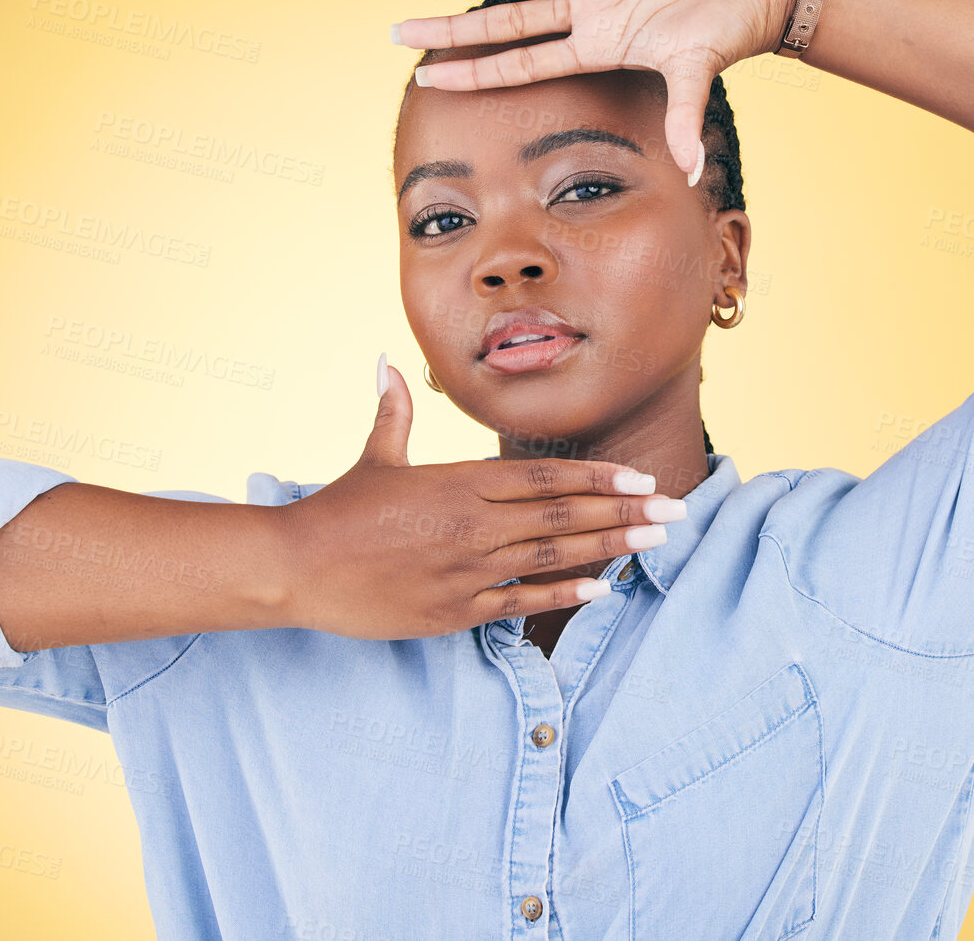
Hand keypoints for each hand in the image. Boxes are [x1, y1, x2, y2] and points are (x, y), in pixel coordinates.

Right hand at [269, 358, 685, 640]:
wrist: (295, 566)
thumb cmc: (337, 510)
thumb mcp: (375, 456)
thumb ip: (393, 411)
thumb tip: (387, 361)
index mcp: (459, 481)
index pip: (546, 476)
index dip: (599, 477)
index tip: (642, 479)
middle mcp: (472, 523)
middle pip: (563, 513)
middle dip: (626, 511)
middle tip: (677, 513)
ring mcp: (466, 570)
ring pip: (553, 554)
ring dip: (610, 546)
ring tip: (655, 542)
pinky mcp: (453, 611)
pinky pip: (521, 601)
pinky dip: (563, 593)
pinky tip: (602, 589)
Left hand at [394, 0, 801, 185]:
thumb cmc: (729, 34)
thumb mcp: (699, 75)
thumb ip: (686, 117)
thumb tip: (695, 175)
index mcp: (598, 44)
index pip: (522, 62)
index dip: (475, 71)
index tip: (427, 78)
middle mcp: (588, 7)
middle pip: (506, 19)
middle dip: (453, 28)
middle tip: (399, 31)